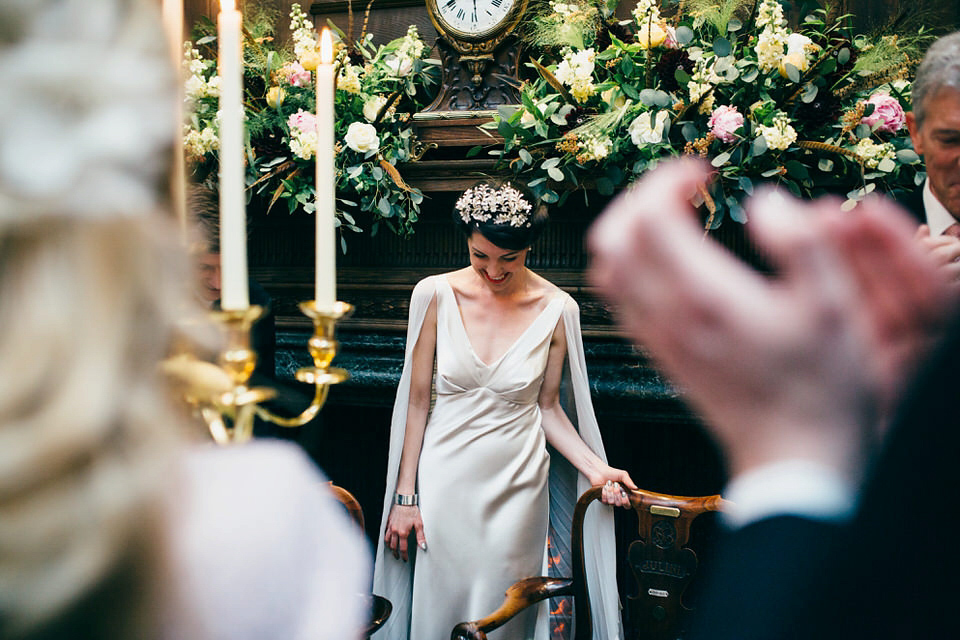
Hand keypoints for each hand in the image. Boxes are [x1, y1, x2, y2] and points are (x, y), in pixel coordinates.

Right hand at [384, 504, 425, 561]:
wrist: (404, 500)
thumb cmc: (412, 510)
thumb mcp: (419, 524)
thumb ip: (420, 537)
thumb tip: (423, 546)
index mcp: (403, 532)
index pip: (402, 548)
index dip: (404, 555)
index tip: (405, 558)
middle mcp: (395, 531)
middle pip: (393, 546)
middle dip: (395, 553)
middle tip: (398, 556)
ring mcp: (390, 526)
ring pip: (387, 540)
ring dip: (389, 546)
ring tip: (392, 549)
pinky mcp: (388, 522)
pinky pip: (385, 532)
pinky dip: (386, 537)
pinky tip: (388, 538)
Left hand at [587, 158, 951, 480]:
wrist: (794, 456)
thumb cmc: (822, 385)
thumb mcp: (832, 307)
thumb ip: (801, 244)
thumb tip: (763, 200)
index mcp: (704, 298)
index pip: (648, 217)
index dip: (668, 180)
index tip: (705, 173)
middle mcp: (667, 317)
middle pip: (611, 238)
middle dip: (638, 197)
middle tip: (681, 189)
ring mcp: (657, 339)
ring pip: (607, 270)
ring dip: (629, 231)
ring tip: (673, 217)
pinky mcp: (660, 355)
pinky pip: (620, 299)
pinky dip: (631, 265)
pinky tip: (672, 262)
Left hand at [588, 466, 636, 507]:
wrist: (599, 471)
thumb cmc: (611, 473)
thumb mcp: (622, 475)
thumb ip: (629, 481)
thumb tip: (635, 488)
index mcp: (624, 494)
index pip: (627, 505)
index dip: (626, 501)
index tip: (623, 493)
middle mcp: (617, 498)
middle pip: (619, 504)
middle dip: (617, 493)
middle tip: (615, 484)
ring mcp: (610, 499)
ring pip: (611, 502)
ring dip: (610, 491)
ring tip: (609, 484)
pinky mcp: (602, 499)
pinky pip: (604, 501)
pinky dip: (604, 492)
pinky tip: (604, 487)